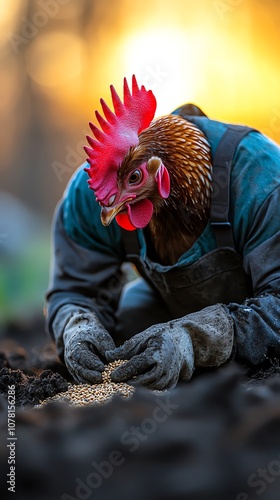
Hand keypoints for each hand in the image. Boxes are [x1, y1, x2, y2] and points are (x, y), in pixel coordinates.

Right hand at [63, 310, 115, 383]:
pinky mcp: (75, 373)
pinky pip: (81, 380)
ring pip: (80, 377)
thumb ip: (105, 346)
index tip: (102, 367)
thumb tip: (111, 359)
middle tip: (101, 378)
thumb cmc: (92, 335)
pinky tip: (99, 386)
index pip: (83, 357)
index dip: (93, 363)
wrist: (79, 335)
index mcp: (76, 348)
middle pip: (80, 370)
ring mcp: (72, 367)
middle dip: (91, 376)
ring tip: (102, 383)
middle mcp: (71, 359)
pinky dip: (89, 383)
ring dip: (90, 382)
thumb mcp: (99, 335)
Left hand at [108, 304, 233, 389]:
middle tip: (116, 385)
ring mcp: (172, 375)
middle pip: (145, 380)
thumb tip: (107, 356)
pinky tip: (139, 390)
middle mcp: (166, 366)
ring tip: (125, 388)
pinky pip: (161, 390)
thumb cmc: (160, 335)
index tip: (112, 376)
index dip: (124, 371)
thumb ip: (125, 349)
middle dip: (130, 383)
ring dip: (139, 389)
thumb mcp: (142, 337)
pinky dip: (150, 391)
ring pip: (153, 387)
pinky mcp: (175, 381)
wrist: (185, 337)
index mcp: (157, 353)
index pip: (137, 365)